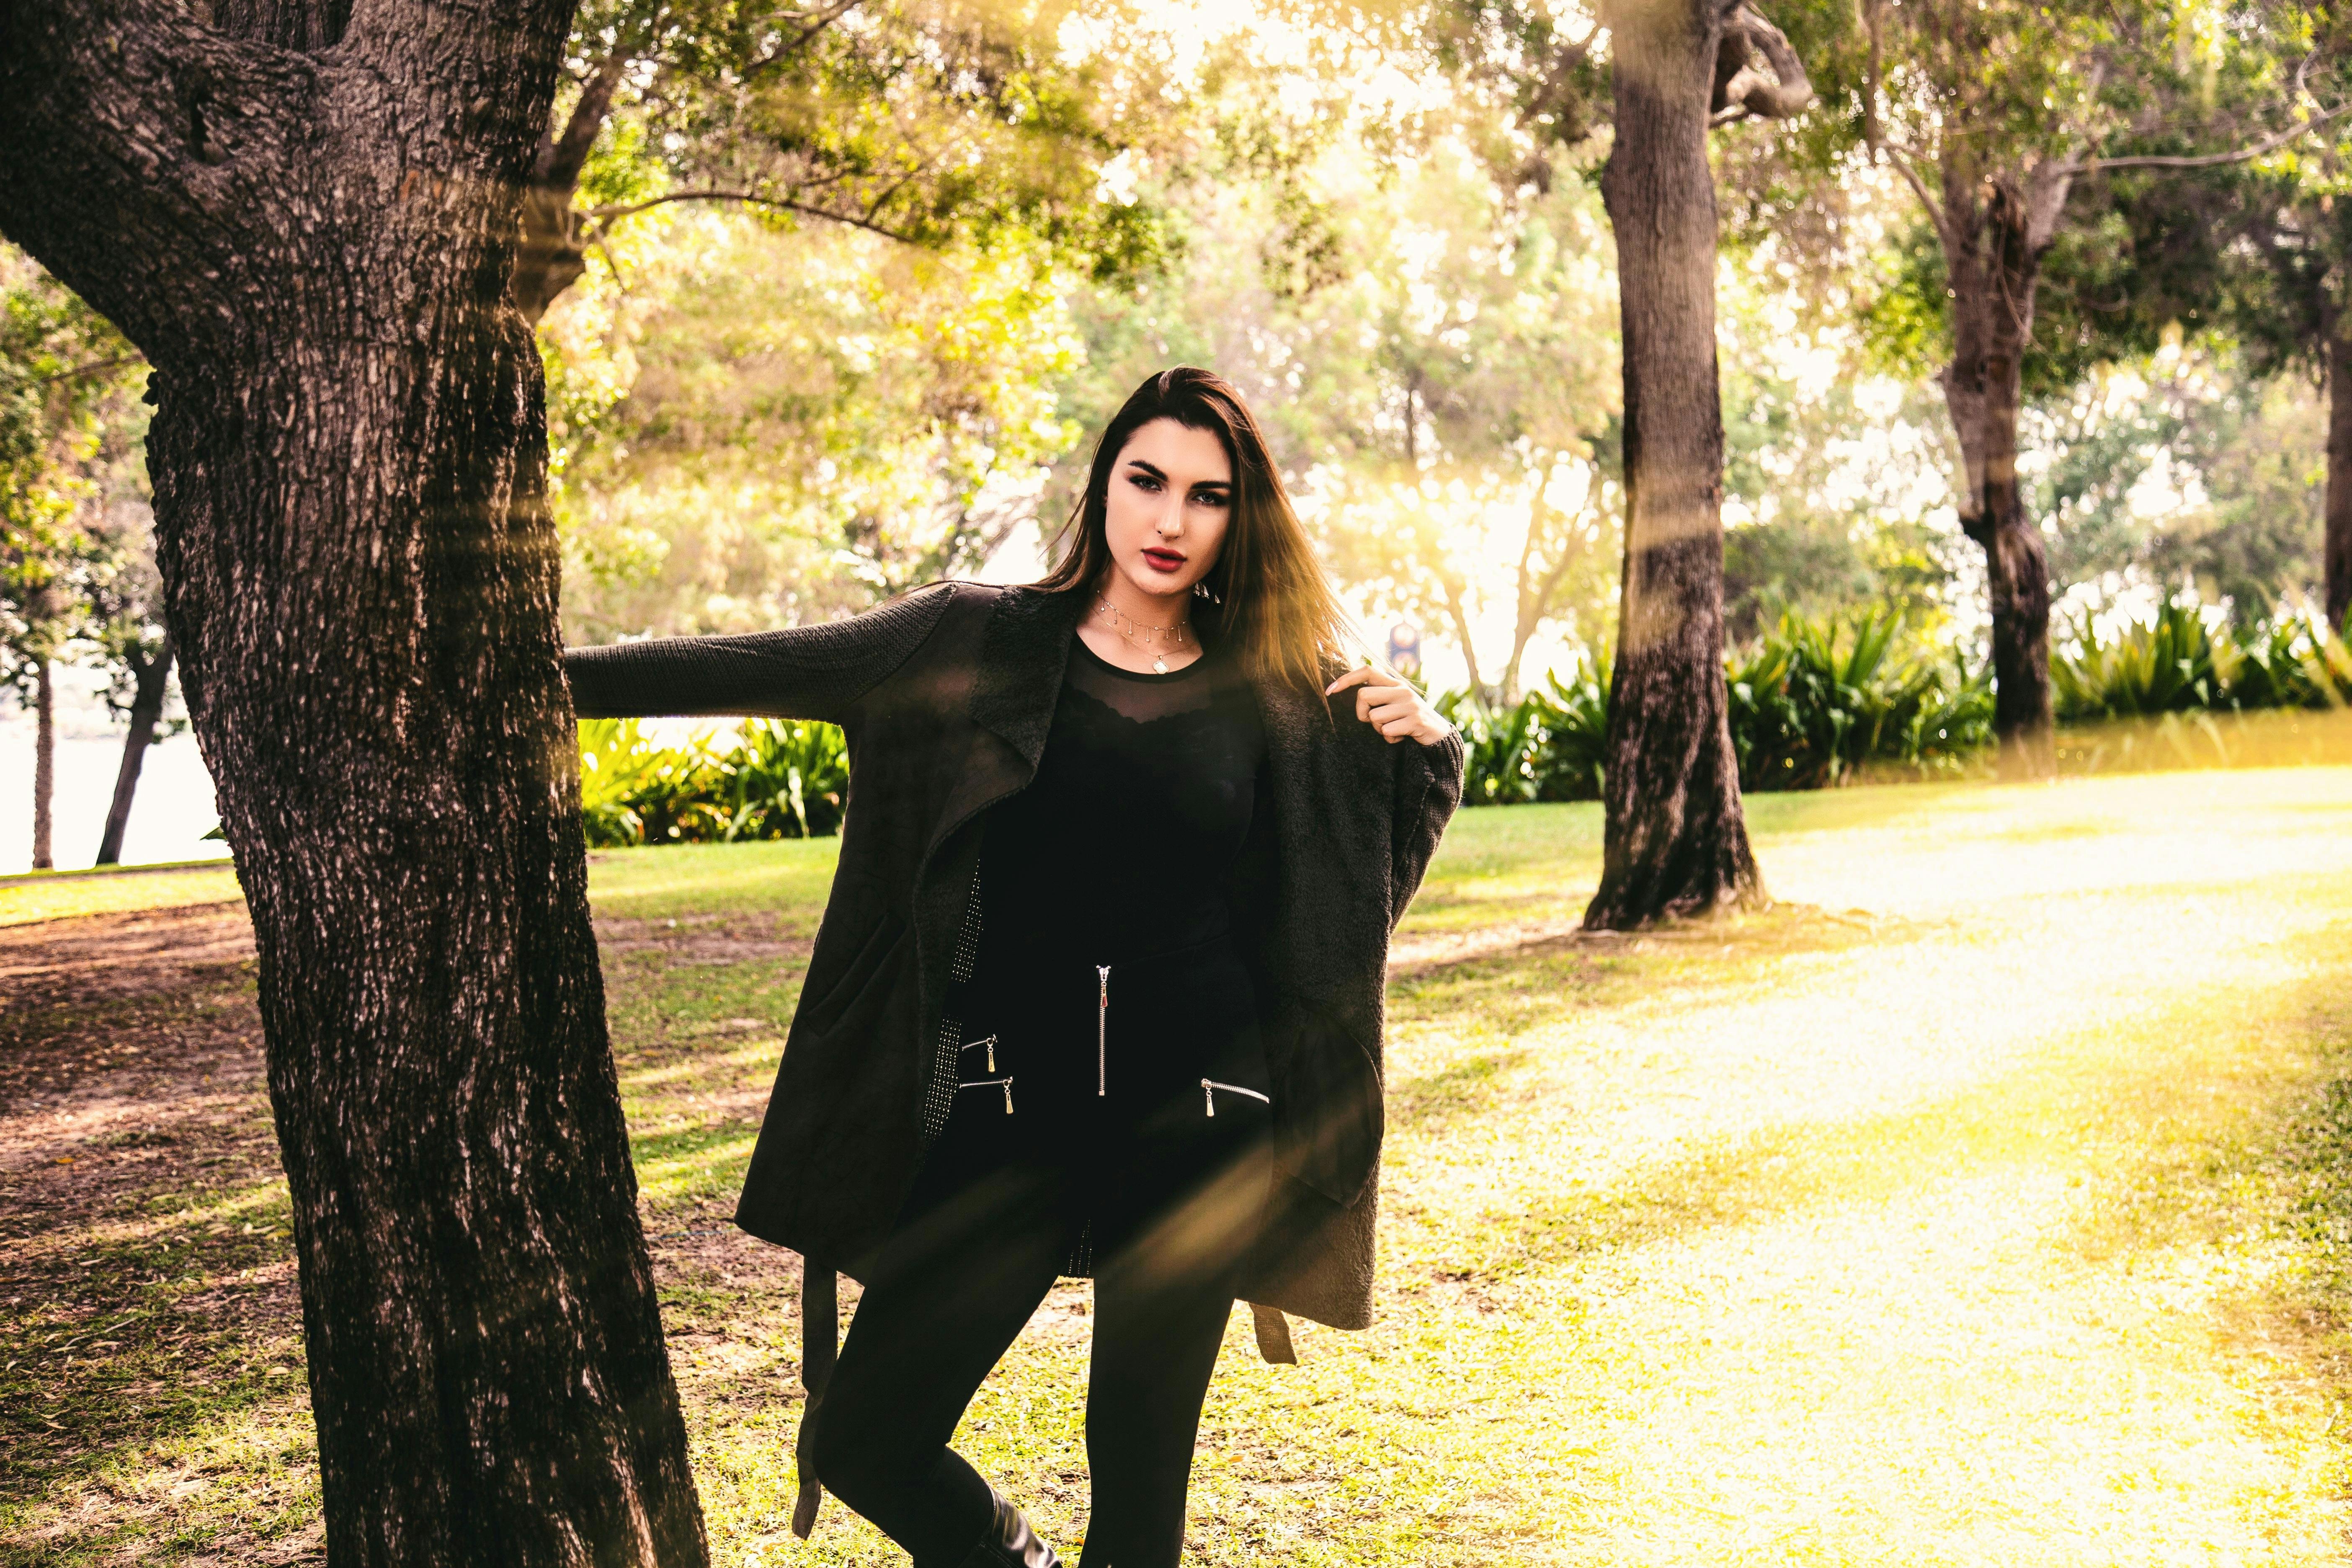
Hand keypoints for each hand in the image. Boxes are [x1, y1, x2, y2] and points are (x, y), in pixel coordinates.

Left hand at [1325, 664, 1454, 744]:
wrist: (1438, 735)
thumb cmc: (1409, 720)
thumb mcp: (1395, 702)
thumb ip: (1378, 695)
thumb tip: (1354, 693)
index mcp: (1395, 683)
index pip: (1367, 670)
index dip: (1346, 678)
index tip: (1329, 691)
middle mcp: (1402, 690)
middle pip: (1363, 695)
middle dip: (1362, 714)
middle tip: (1373, 722)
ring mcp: (1409, 705)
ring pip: (1375, 717)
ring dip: (1379, 730)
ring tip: (1394, 729)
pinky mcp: (1415, 721)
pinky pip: (1387, 732)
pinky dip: (1391, 740)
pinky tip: (1402, 737)